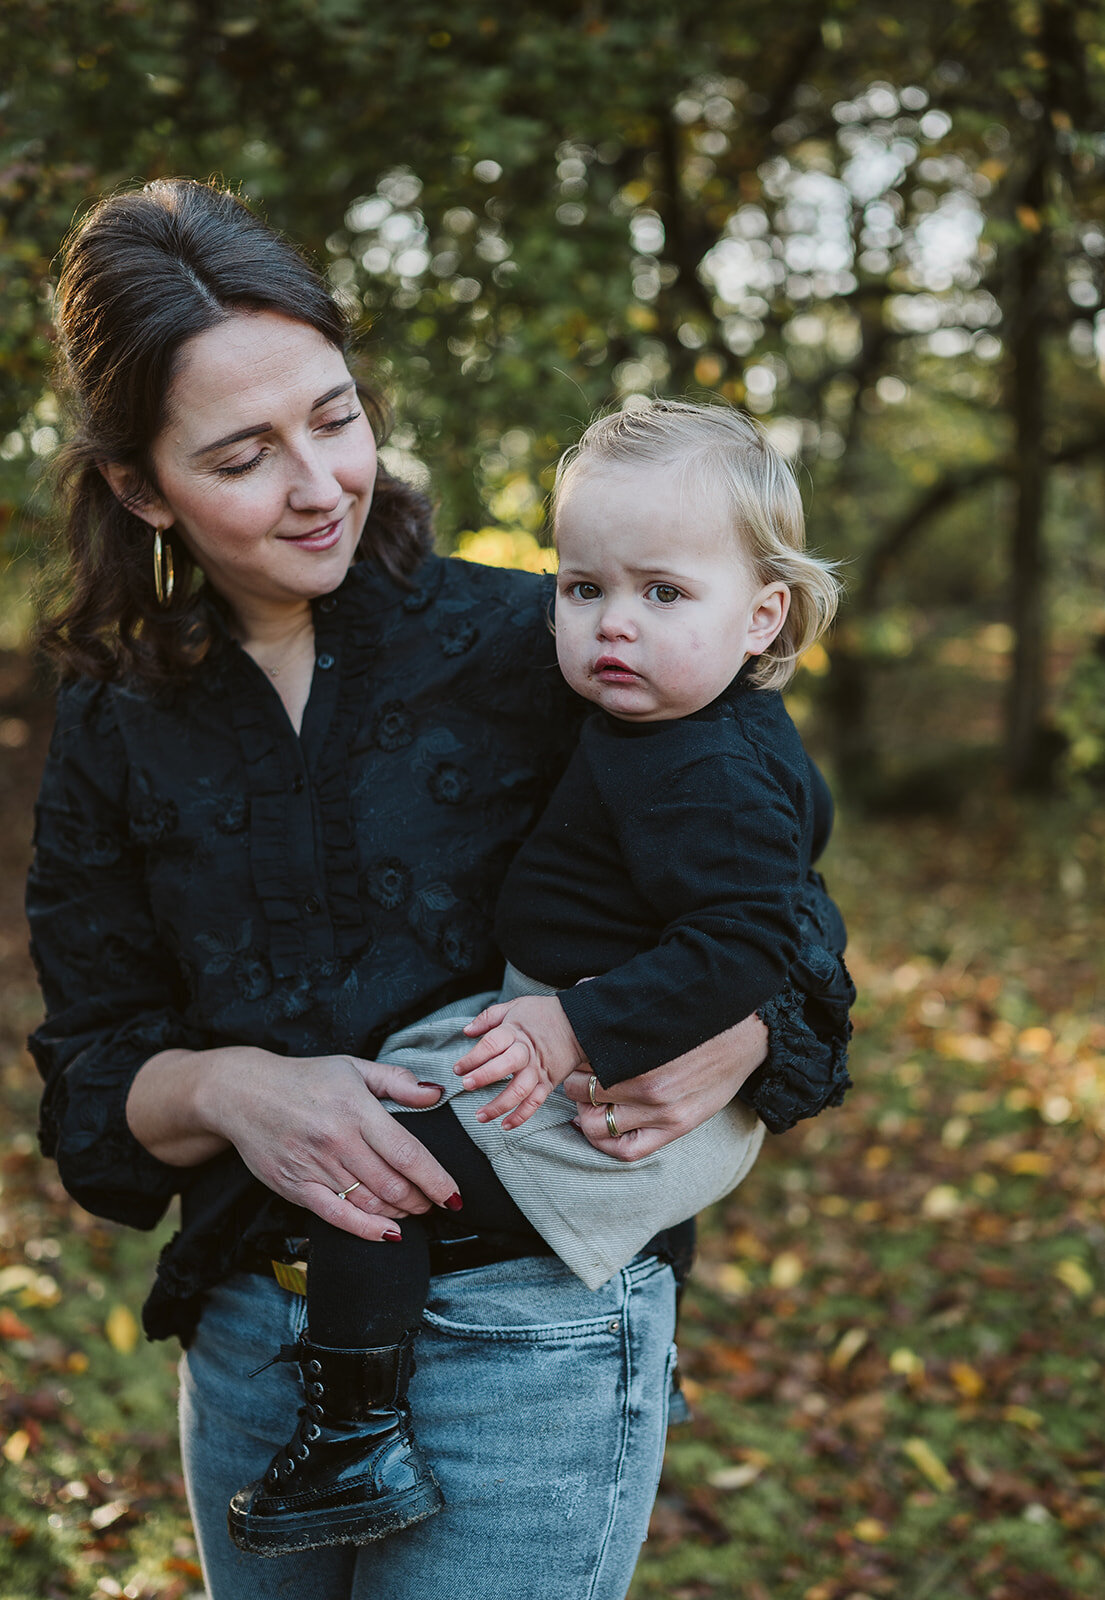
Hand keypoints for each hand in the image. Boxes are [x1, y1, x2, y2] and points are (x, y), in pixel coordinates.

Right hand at [131, 1046, 460, 1243]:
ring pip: (370, 1203)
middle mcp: (337, 1141)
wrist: (243, 1092)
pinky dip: (366, 1230)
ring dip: (400, 1214)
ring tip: (414, 1211)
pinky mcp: (295, 1187)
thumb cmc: (305, 1079)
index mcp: (356, 1109)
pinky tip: (388, 1233)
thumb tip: (437, 1094)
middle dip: (421, 1200)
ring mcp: (314, 1166)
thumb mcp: (354, 1068)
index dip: (436, 1179)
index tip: (454, 1195)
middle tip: (434, 1202)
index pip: (407, 1152)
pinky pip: (336, 1216)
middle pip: (392, 1185)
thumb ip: (398, 1082)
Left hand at [453, 996, 587, 1129]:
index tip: (458, 1068)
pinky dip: (521, 1116)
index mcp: (515, 1032)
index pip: (490, 1045)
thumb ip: (489, 1017)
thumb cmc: (544, 1013)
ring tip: (480, 1115)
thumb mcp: (515, 1006)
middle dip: (484, 1077)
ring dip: (499, 1105)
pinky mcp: (549, 1083)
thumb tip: (467, 1031)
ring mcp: (538, 1070)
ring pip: (519, 1091)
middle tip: (466, 1085)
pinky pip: (534, 1103)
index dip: (472, 1058)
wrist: (580, 1023)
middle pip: (504, 1066)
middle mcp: (526, 1053)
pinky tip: (505, 1125)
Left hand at [562, 1011, 768, 1161]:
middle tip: (582, 1075)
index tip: (575, 1053)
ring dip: (584, 1112)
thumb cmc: (694, 1013)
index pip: (579, 1060)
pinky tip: (601, 1126)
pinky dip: (604, 1143)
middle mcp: (644, 1080)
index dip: (571, 1057)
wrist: (745, 1030)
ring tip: (591, 1099)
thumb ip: (616, 997)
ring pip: (595, 1123)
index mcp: (632, 1045)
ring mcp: (661, 1108)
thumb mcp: (654, 999)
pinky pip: (626, 1150)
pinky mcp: (676, 1126)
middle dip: (575, 1082)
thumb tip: (582, 986)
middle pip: (581, 1090)